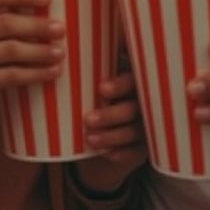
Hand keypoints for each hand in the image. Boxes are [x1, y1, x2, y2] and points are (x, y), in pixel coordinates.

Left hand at [74, 70, 146, 194]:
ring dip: (112, 136)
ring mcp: (146, 128)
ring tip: (89, 138)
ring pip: (134, 132)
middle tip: (88, 119)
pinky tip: (104, 152)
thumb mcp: (93, 86)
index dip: (120, 85)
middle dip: (111, 115)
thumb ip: (87, 74)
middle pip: (134, 109)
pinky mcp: (142, 150)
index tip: (100, 89)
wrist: (98, 135)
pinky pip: (133, 153)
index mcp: (133, 84)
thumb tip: (64, 57)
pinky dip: (119, 153)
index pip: (133, 81)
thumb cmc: (93, 100)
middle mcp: (144, 105)